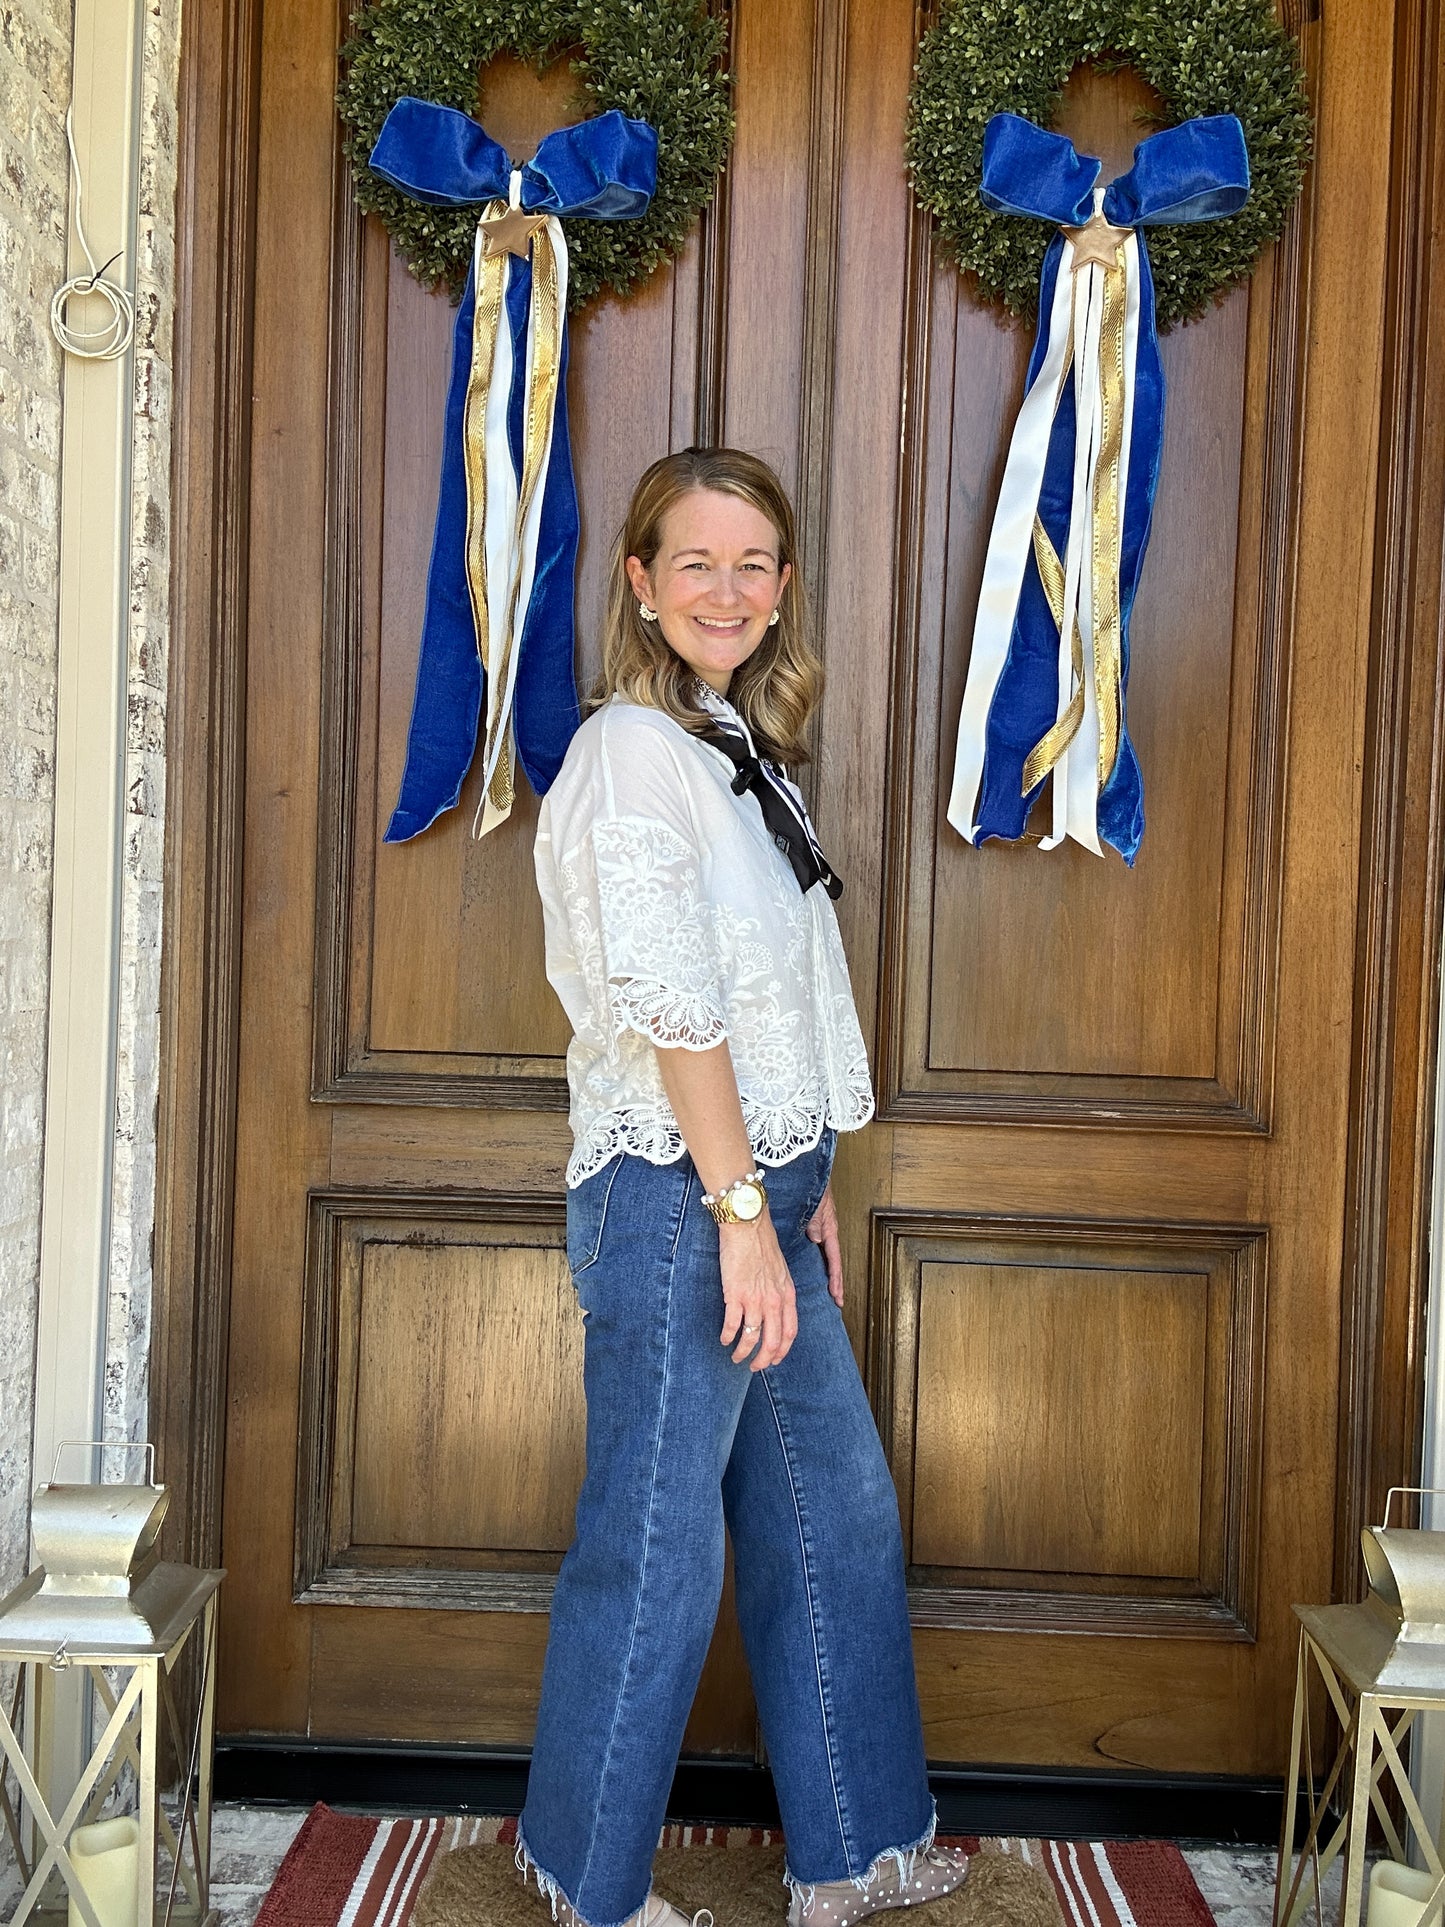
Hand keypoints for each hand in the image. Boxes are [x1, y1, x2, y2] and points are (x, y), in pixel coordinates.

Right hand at [718, 1212, 797, 1369]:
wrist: (747, 1225)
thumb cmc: (762, 1242)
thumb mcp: (780, 1269)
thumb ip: (779, 1291)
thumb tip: (775, 1308)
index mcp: (787, 1294)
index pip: (790, 1332)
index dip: (782, 1351)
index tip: (773, 1359)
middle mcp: (774, 1301)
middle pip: (773, 1342)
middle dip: (763, 1360)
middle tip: (754, 1367)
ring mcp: (755, 1299)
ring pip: (751, 1338)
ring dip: (743, 1352)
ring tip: (735, 1357)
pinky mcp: (735, 1295)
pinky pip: (732, 1325)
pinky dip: (727, 1336)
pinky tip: (723, 1339)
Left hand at [806, 1182, 843, 1306]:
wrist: (809, 1171)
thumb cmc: (815, 1185)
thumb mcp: (817, 1205)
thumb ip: (817, 1221)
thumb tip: (817, 1239)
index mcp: (830, 1228)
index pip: (835, 1259)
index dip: (836, 1278)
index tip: (837, 1296)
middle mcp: (827, 1231)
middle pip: (834, 1261)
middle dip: (836, 1281)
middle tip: (837, 1300)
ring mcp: (822, 1229)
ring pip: (827, 1256)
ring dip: (829, 1272)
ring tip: (830, 1291)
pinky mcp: (815, 1225)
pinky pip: (821, 1247)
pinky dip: (821, 1260)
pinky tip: (816, 1267)